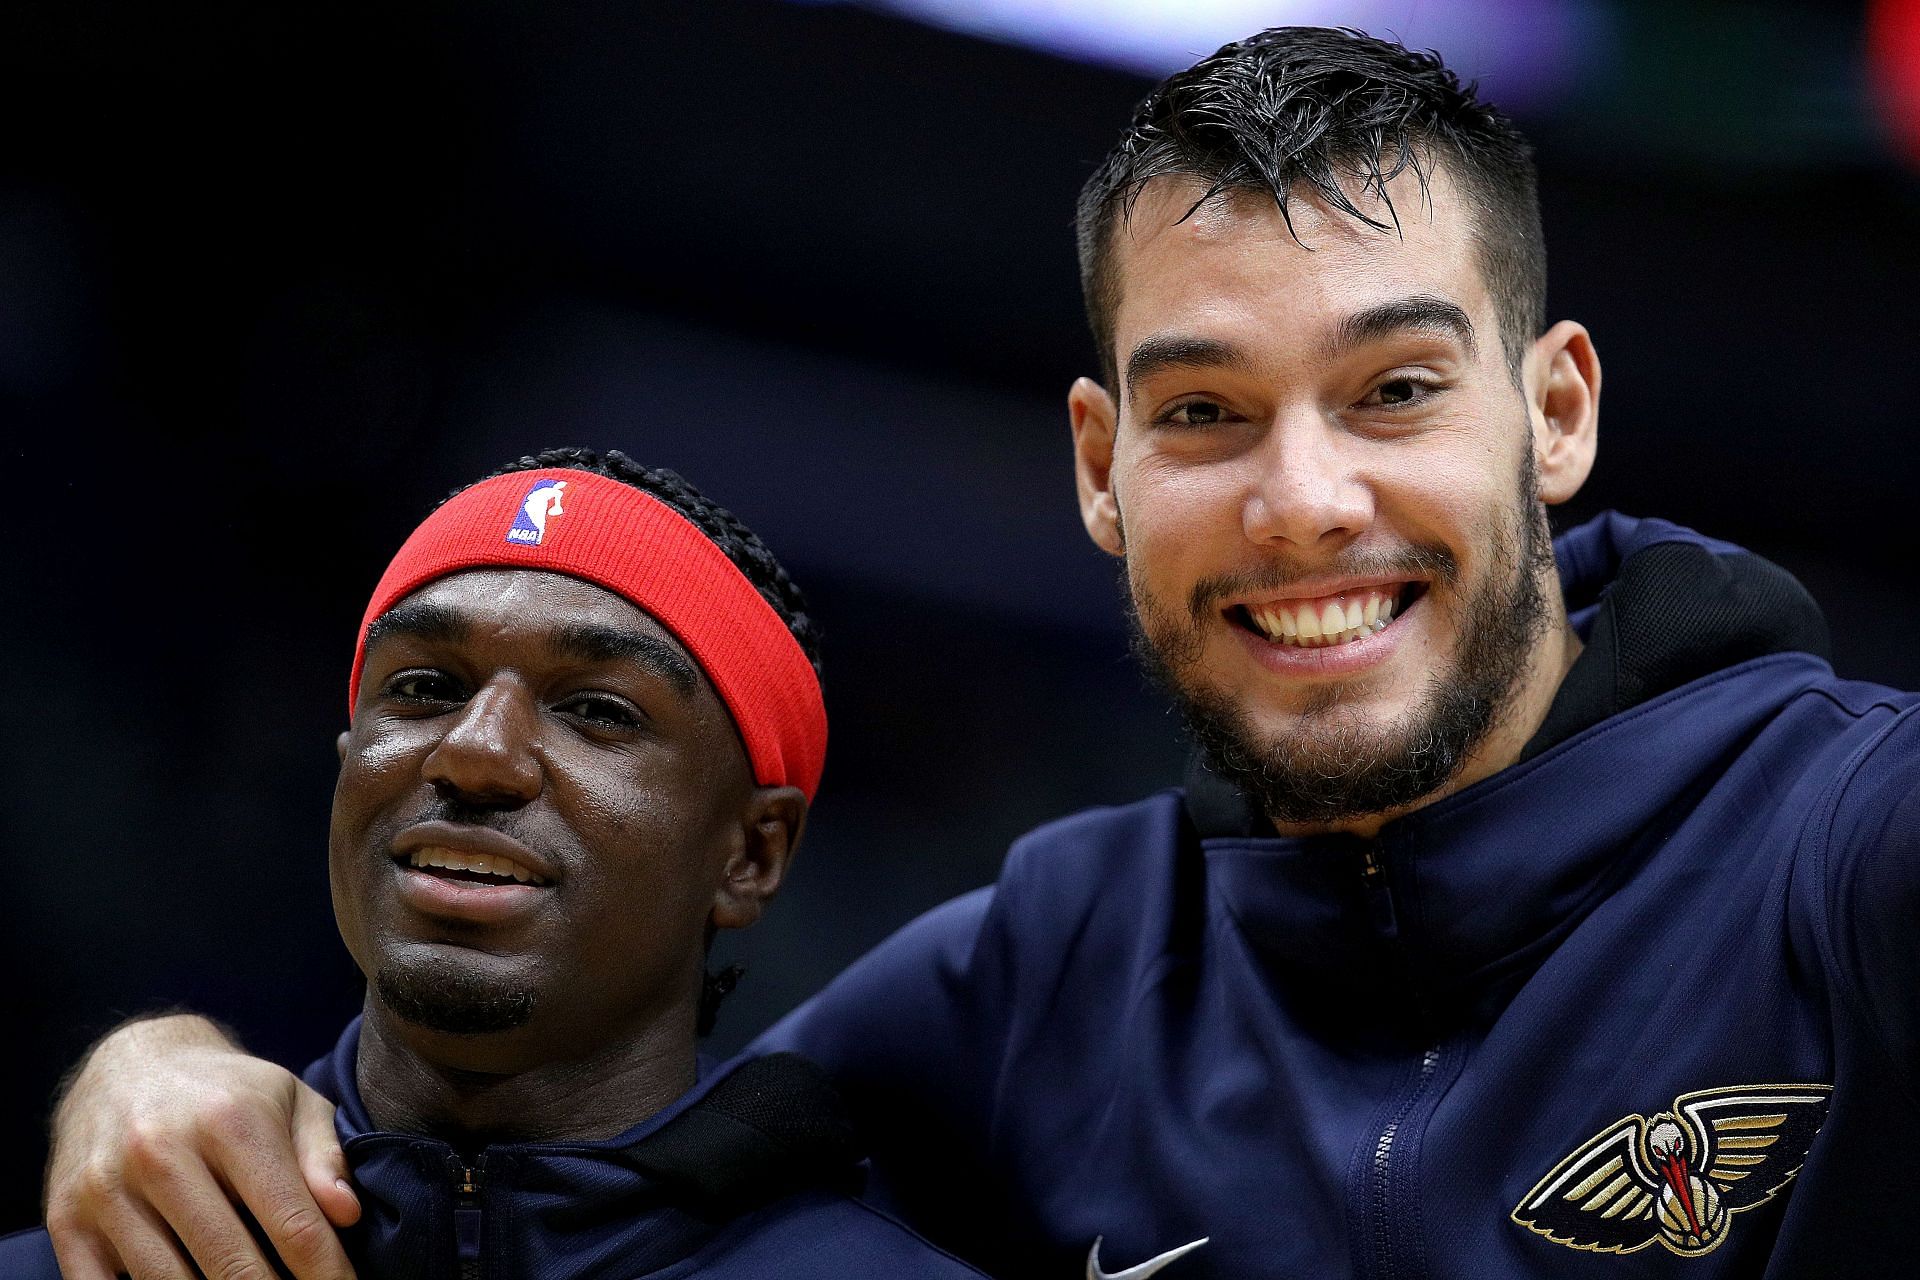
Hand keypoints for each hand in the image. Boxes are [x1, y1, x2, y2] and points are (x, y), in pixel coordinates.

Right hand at [44, 1014, 359, 1279]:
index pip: (291, 1224)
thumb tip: (346, 1213)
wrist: (129, 1063)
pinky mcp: (66, 1220)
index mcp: (230, 1121)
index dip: (324, 1273)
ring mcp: (107, 1190)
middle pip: (230, 1266)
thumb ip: (323, 1156)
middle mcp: (161, 1153)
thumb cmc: (228, 1092)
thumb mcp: (290, 1101)